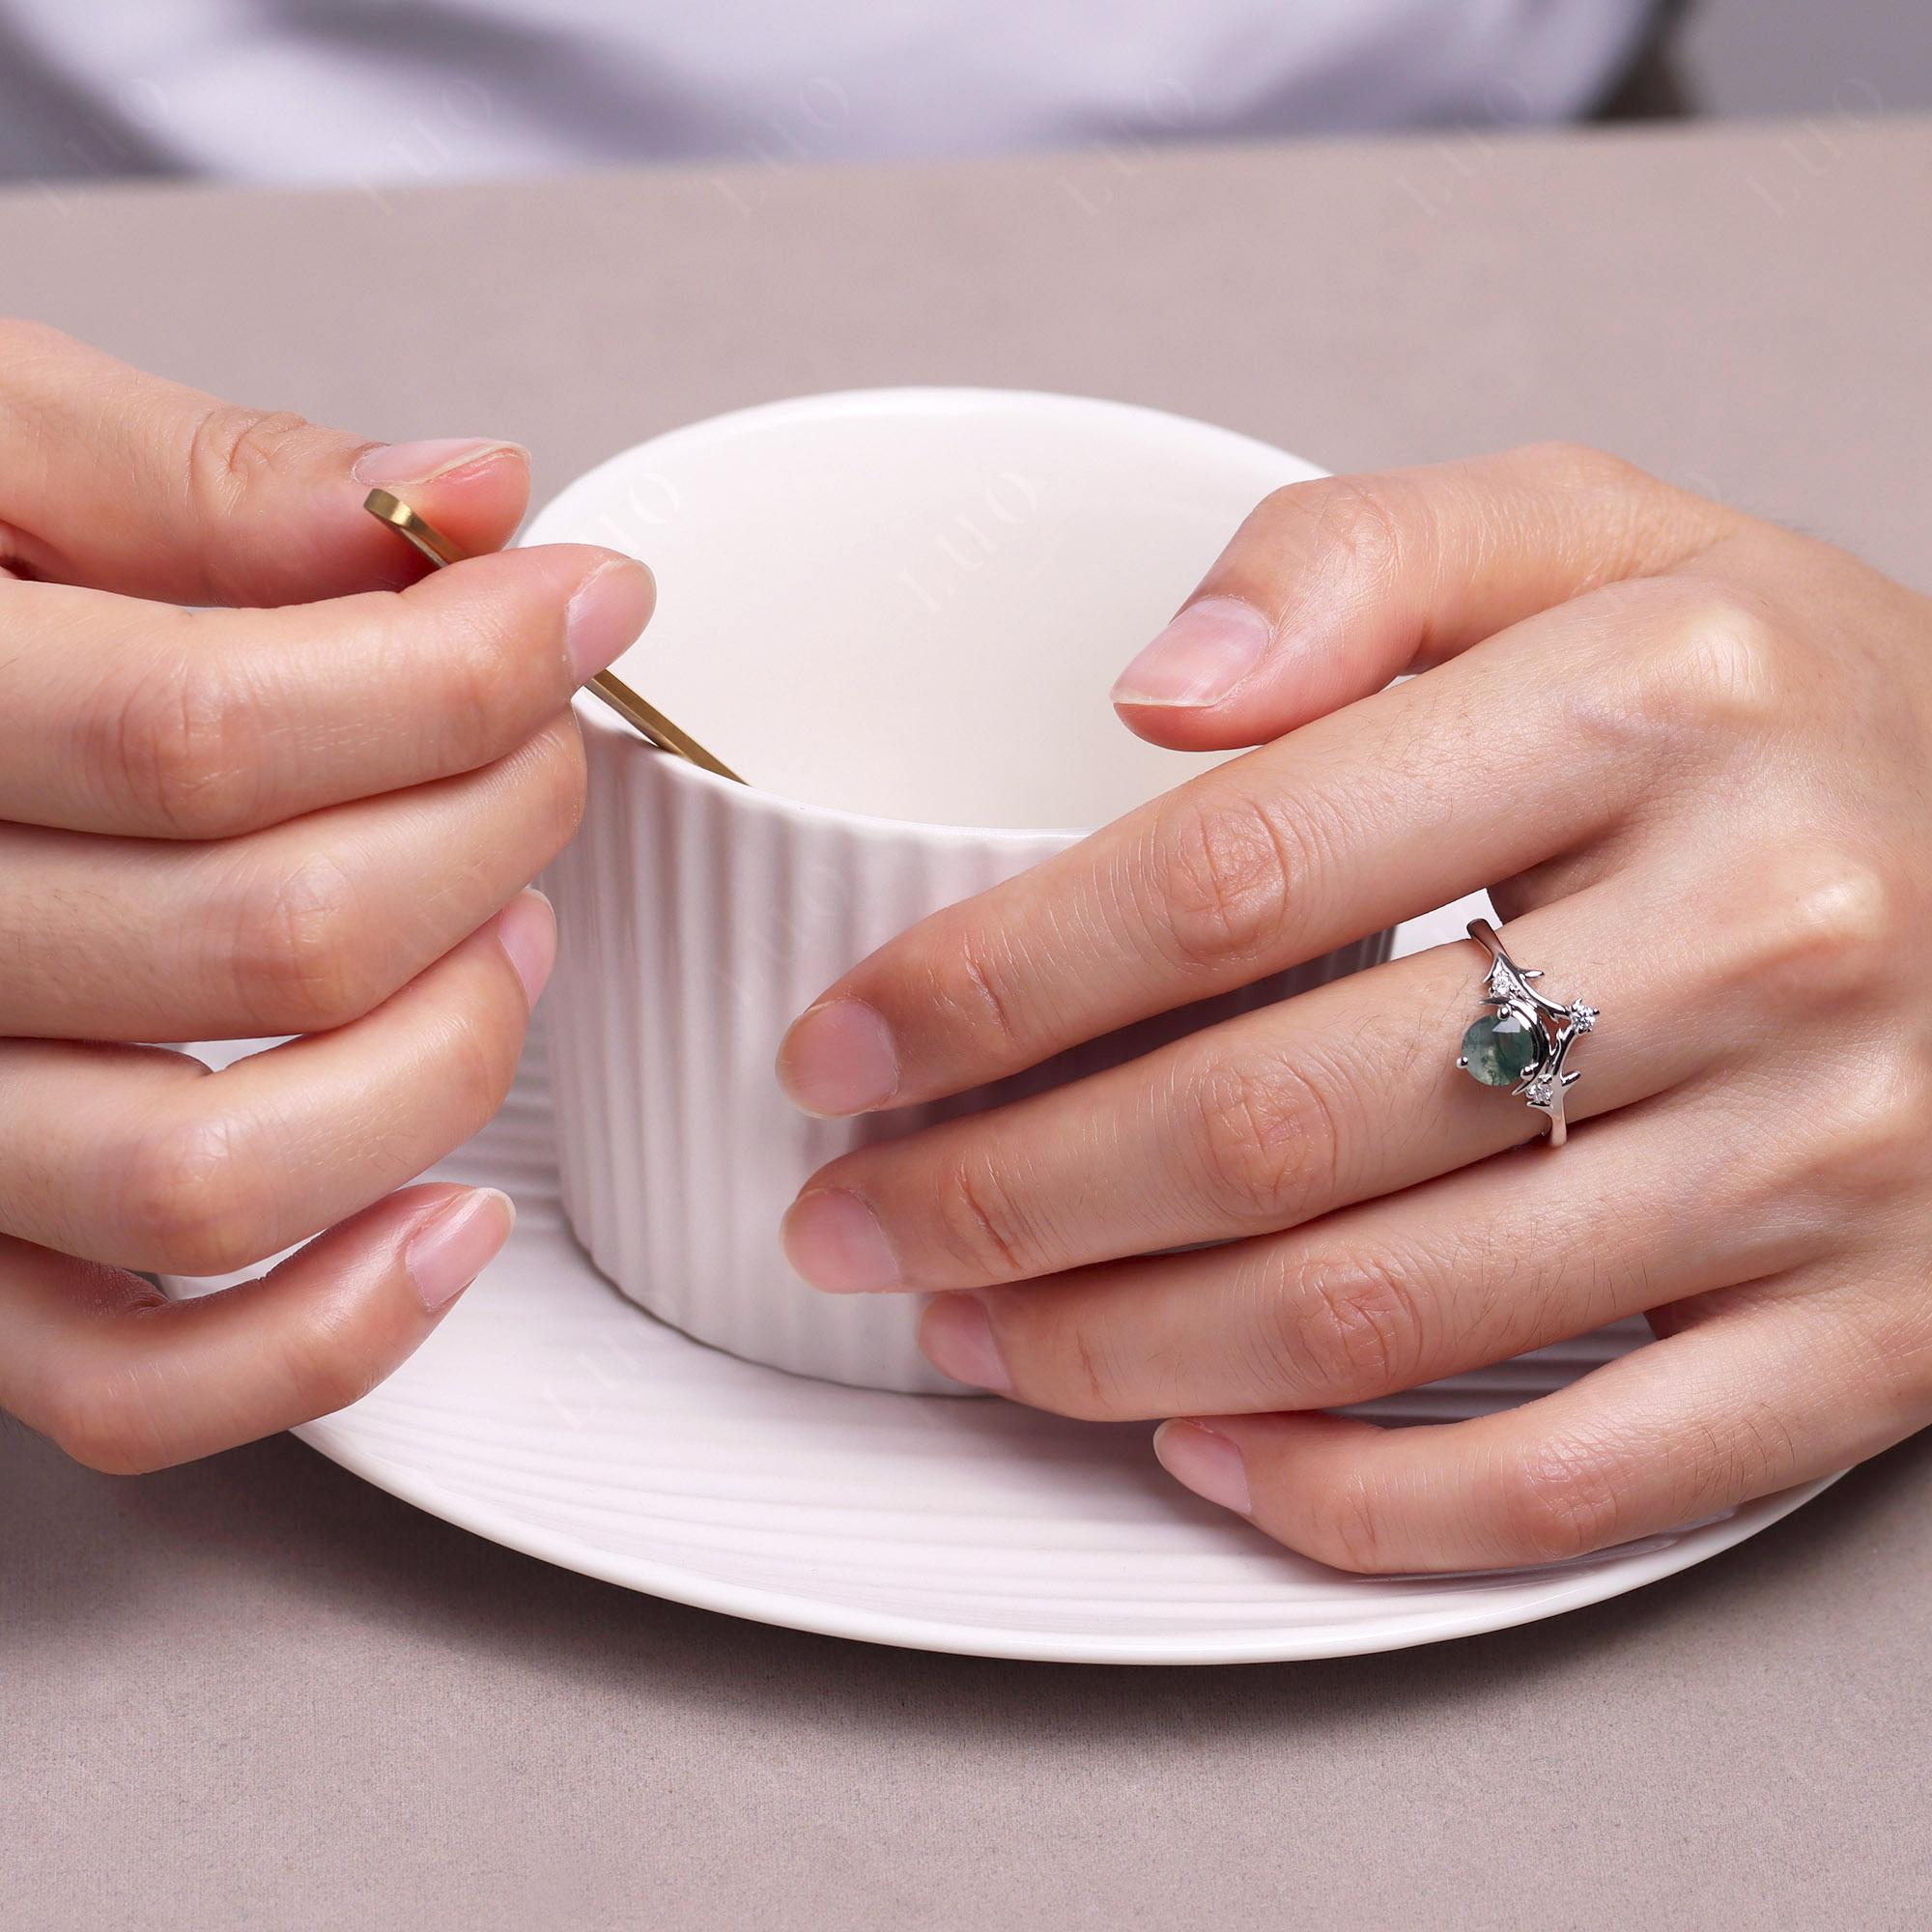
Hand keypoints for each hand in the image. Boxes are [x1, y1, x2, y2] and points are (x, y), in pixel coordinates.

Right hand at [0, 323, 651, 1471]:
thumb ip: (204, 479)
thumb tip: (475, 499)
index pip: (208, 732)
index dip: (457, 672)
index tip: (582, 608)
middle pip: (266, 942)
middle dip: (488, 830)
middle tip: (542, 754)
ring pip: (215, 1178)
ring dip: (444, 1060)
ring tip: (513, 936)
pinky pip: (125, 1391)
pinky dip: (324, 1340)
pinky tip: (450, 1220)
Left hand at [776, 441, 1931, 1572]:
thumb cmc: (1771, 696)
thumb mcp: (1584, 534)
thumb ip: (1350, 561)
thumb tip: (1149, 691)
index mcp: (1651, 701)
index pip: (1223, 879)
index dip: (987, 990)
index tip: (841, 1050)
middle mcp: (1757, 927)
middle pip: (1270, 1121)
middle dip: (1003, 1197)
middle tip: (853, 1225)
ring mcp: (1830, 1150)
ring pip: (1383, 1315)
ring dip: (1120, 1353)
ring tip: (972, 1331)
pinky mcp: (1877, 1324)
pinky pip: (1581, 1474)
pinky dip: (1356, 1498)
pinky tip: (1202, 1458)